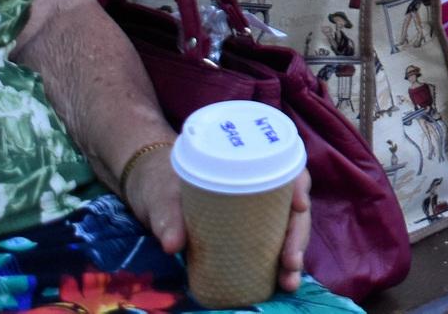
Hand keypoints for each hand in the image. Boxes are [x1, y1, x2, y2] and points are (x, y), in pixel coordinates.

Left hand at [123, 154, 312, 292]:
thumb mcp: (161, 195)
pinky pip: (271, 245)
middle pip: (291, 206)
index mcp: (245, 164)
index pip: (284, 166)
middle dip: (298, 235)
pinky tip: (282, 283)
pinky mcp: (245, 234)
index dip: (299, 184)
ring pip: (286, 228)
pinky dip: (279, 265)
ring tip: (289, 281)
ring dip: (294, 254)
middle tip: (291, 262)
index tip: (299, 205)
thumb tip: (173, 245)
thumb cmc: (160, 182)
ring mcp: (253, 213)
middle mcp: (258, 188)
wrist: (148, 193)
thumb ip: (167, 216)